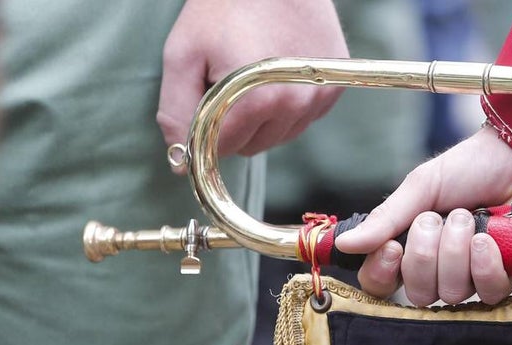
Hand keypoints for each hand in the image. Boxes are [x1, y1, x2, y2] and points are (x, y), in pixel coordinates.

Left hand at [158, 0, 347, 159]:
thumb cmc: (223, 8)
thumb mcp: (184, 54)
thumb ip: (176, 110)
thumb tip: (182, 162)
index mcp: (258, 102)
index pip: (224, 149)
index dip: (205, 131)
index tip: (201, 107)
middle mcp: (296, 105)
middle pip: (254, 146)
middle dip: (235, 124)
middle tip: (227, 80)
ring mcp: (319, 98)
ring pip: (281, 135)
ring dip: (263, 117)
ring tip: (253, 74)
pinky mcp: (334, 89)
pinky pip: (303, 118)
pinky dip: (287, 105)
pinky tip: (276, 74)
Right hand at [335, 125, 511, 305]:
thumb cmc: (471, 168)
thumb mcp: (421, 187)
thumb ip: (386, 218)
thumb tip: (344, 245)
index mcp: (411, 246)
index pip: (382, 284)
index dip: (381, 274)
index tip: (392, 248)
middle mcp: (438, 268)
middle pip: (417, 293)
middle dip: (425, 253)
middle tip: (439, 218)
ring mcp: (472, 276)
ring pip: (450, 294)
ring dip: (455, 251)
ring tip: (469, 217)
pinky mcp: (505, 278)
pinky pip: (486, 293)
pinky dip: (483, 263)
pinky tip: (487, 239)